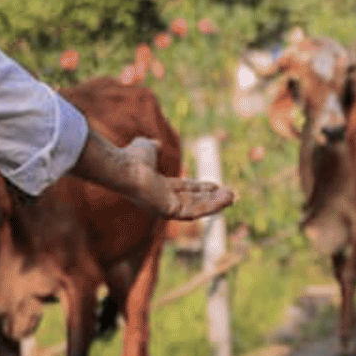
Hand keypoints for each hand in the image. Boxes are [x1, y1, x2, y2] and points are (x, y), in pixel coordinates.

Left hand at [117, 136, 235, 219]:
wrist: (123, 167)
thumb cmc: (131, 158)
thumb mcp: (145, 148)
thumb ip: (152, 147)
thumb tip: (155, 144)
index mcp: (158, 188)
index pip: (184, 190)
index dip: (200, 187)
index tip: (216, 185)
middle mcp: (162, 201)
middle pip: (193, 201)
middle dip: (212, 199)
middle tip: (231, 194)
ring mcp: (166, 209)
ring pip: (196, 208)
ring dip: (215, 204)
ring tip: (232, 196)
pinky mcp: (170, 212)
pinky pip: (194, 211)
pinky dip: (211, 206)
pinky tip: (225, 199)